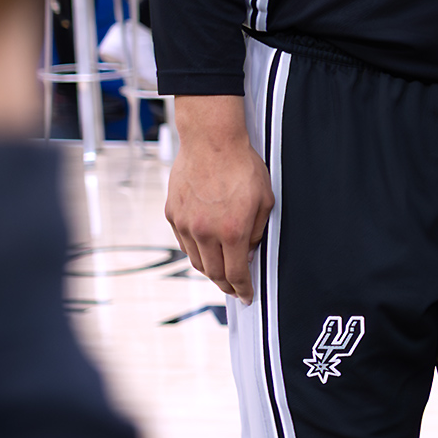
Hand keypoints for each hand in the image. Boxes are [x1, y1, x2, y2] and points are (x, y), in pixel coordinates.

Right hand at [165, 99, 272, 298]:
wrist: (211, 140)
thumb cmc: (242, 166)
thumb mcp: (264, 201)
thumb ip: (257, 231)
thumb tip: (250, 251)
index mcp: (232, 231)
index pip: (236, 273)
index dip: (243, 289)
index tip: (247, 297)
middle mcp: (205, 231)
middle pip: (213, 273)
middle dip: (226, 285)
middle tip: (234, 289)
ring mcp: (185, 223)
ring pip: (196, 260)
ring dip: (210, 270)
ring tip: (221, 271)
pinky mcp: (172, 213)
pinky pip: (184, 242)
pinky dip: (196, 250)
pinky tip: (206, 248)